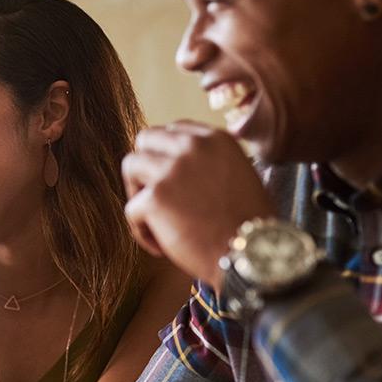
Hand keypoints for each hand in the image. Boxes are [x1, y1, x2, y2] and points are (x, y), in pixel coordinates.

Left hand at [122, 122, 274, 291]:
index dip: (165, 154)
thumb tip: (175, 163)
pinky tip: (162, 247)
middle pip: (146, 139)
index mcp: (215, 139)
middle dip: (145, 165)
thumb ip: (208, 162)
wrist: (251, 252)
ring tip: (154, 219)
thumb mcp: (239, 174)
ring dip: (137, 193)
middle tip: (154, 196)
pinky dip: (142, 232)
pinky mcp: (155, 197)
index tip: (169, 177)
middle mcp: (192, 146)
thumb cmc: (248, 224)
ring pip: (130, 166)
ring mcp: (171, 170)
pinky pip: (131, 210)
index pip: (174, 129)